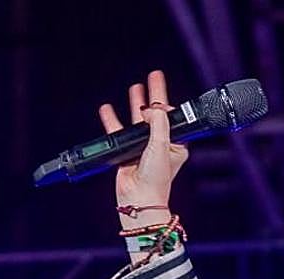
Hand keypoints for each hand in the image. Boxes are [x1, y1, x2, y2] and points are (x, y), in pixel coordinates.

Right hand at [98, 70, 189, 229]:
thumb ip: (159, 124)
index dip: (166, 105)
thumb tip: (153, 109)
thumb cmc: (156, 178)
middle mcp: (161, 144)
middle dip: (154, 95)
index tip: (159, 99)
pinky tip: (107, 108)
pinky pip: (119, 131)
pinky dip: (112, 120)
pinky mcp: (127, 151)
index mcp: (176, 144)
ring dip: (136, 103)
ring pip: (138, 120)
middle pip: (157, 114)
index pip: (172, 118)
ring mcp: (144, 147)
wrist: (139, 198)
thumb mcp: (162, 146)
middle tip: (154, 75)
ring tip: (135, 87)